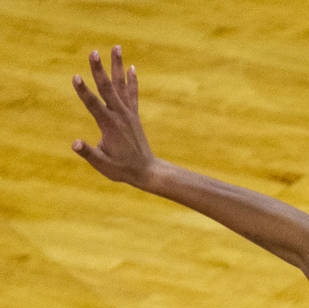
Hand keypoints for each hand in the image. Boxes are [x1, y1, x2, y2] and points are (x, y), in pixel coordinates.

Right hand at [72, 46, 155, 185]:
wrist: (147, 171)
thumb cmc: (122, 169)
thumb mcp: (103, 164)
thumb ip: (89, 153)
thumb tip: (75, 144)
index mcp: (109, 126)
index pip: (93, 105)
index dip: (83, 91)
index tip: (75, 77)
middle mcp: (120, 115)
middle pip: (108, 88)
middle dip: (99, 69)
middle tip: (93, 51)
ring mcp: (129, 114)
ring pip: (122, 86)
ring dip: (118, 66)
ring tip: (116, 47)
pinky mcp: (134, 115)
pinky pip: (132, 94)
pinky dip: (132, 81)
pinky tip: (131, 68)